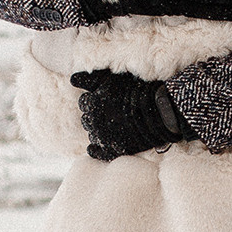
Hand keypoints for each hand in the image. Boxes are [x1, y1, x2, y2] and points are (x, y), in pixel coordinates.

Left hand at [71, 68, 195, 160]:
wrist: (159, 110)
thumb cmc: (138, 90)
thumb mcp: (112, 79)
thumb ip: (90, 79)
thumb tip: (72, 79)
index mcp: (92, 103)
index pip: (84, 103)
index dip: (94, 101)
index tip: (104, 101)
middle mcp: (94, 120)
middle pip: (87, 119)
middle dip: (95, 116)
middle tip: (108, 114)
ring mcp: (103, 136)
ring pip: (92, 134)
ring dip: (97, 130)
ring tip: (110, 127)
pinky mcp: (113, 149)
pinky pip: (96, 152)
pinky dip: (95, 150)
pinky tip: (94, 149)